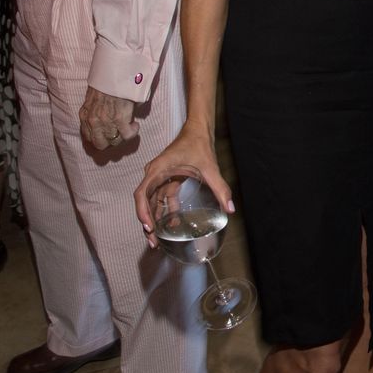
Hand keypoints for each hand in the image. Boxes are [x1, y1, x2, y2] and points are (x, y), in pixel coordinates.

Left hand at [79, 87, 136, 151]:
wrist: (114, 74)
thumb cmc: (105, 82)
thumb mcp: (92, 98)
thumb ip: (93, 111)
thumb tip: (104, 119)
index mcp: (85, 115)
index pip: (88, 137)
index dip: (99, 138)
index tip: (106, 135)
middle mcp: (93, 122)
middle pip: (100, 144)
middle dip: (110, 141)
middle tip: (118, 134)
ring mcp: (107, 122)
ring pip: (115, 141)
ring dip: (122, 136)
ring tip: (128, 127)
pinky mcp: (120, 120)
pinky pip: (127, 135)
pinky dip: (133, 132)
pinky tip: (135, 125)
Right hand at [133, 125, 234, 247]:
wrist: (198, 129)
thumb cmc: (199, 143)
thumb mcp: (210, 167)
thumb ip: (220, 188)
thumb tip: (230, 209)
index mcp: (157, 170)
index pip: (142, 193)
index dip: (142, 211)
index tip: (148, 227)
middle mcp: (154, 174)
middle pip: (145, 202)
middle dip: (147, 223)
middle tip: (153, 242)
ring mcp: (159, 176)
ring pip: (152, 202)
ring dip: (154, 219)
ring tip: (158, 239)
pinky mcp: (167, 178)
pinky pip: (161, 198)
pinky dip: (164, 211)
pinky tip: (172, 224)